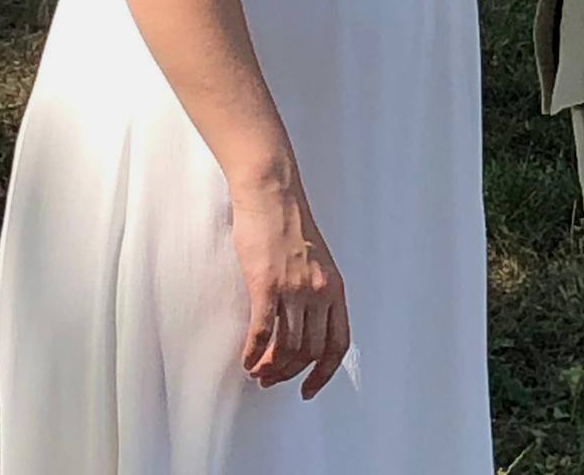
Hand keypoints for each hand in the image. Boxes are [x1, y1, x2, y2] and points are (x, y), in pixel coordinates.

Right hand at [232, 181, 350, 399]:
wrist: (272, 193)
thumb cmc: (289, 223)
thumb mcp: (316, 261)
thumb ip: (315, 292)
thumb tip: (303, 327)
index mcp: (334, 287)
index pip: (337, 344)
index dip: (324, 373)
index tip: (309, 389)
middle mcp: (319, 291)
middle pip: (308, 352)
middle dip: (287, 373)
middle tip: (269, 379)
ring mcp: (294, 288)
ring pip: (285, 348)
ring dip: (268, 368)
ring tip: (256, 371)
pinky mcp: (267, 284)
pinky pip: (262, 333)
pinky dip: (253, 353)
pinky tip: (246, 359)